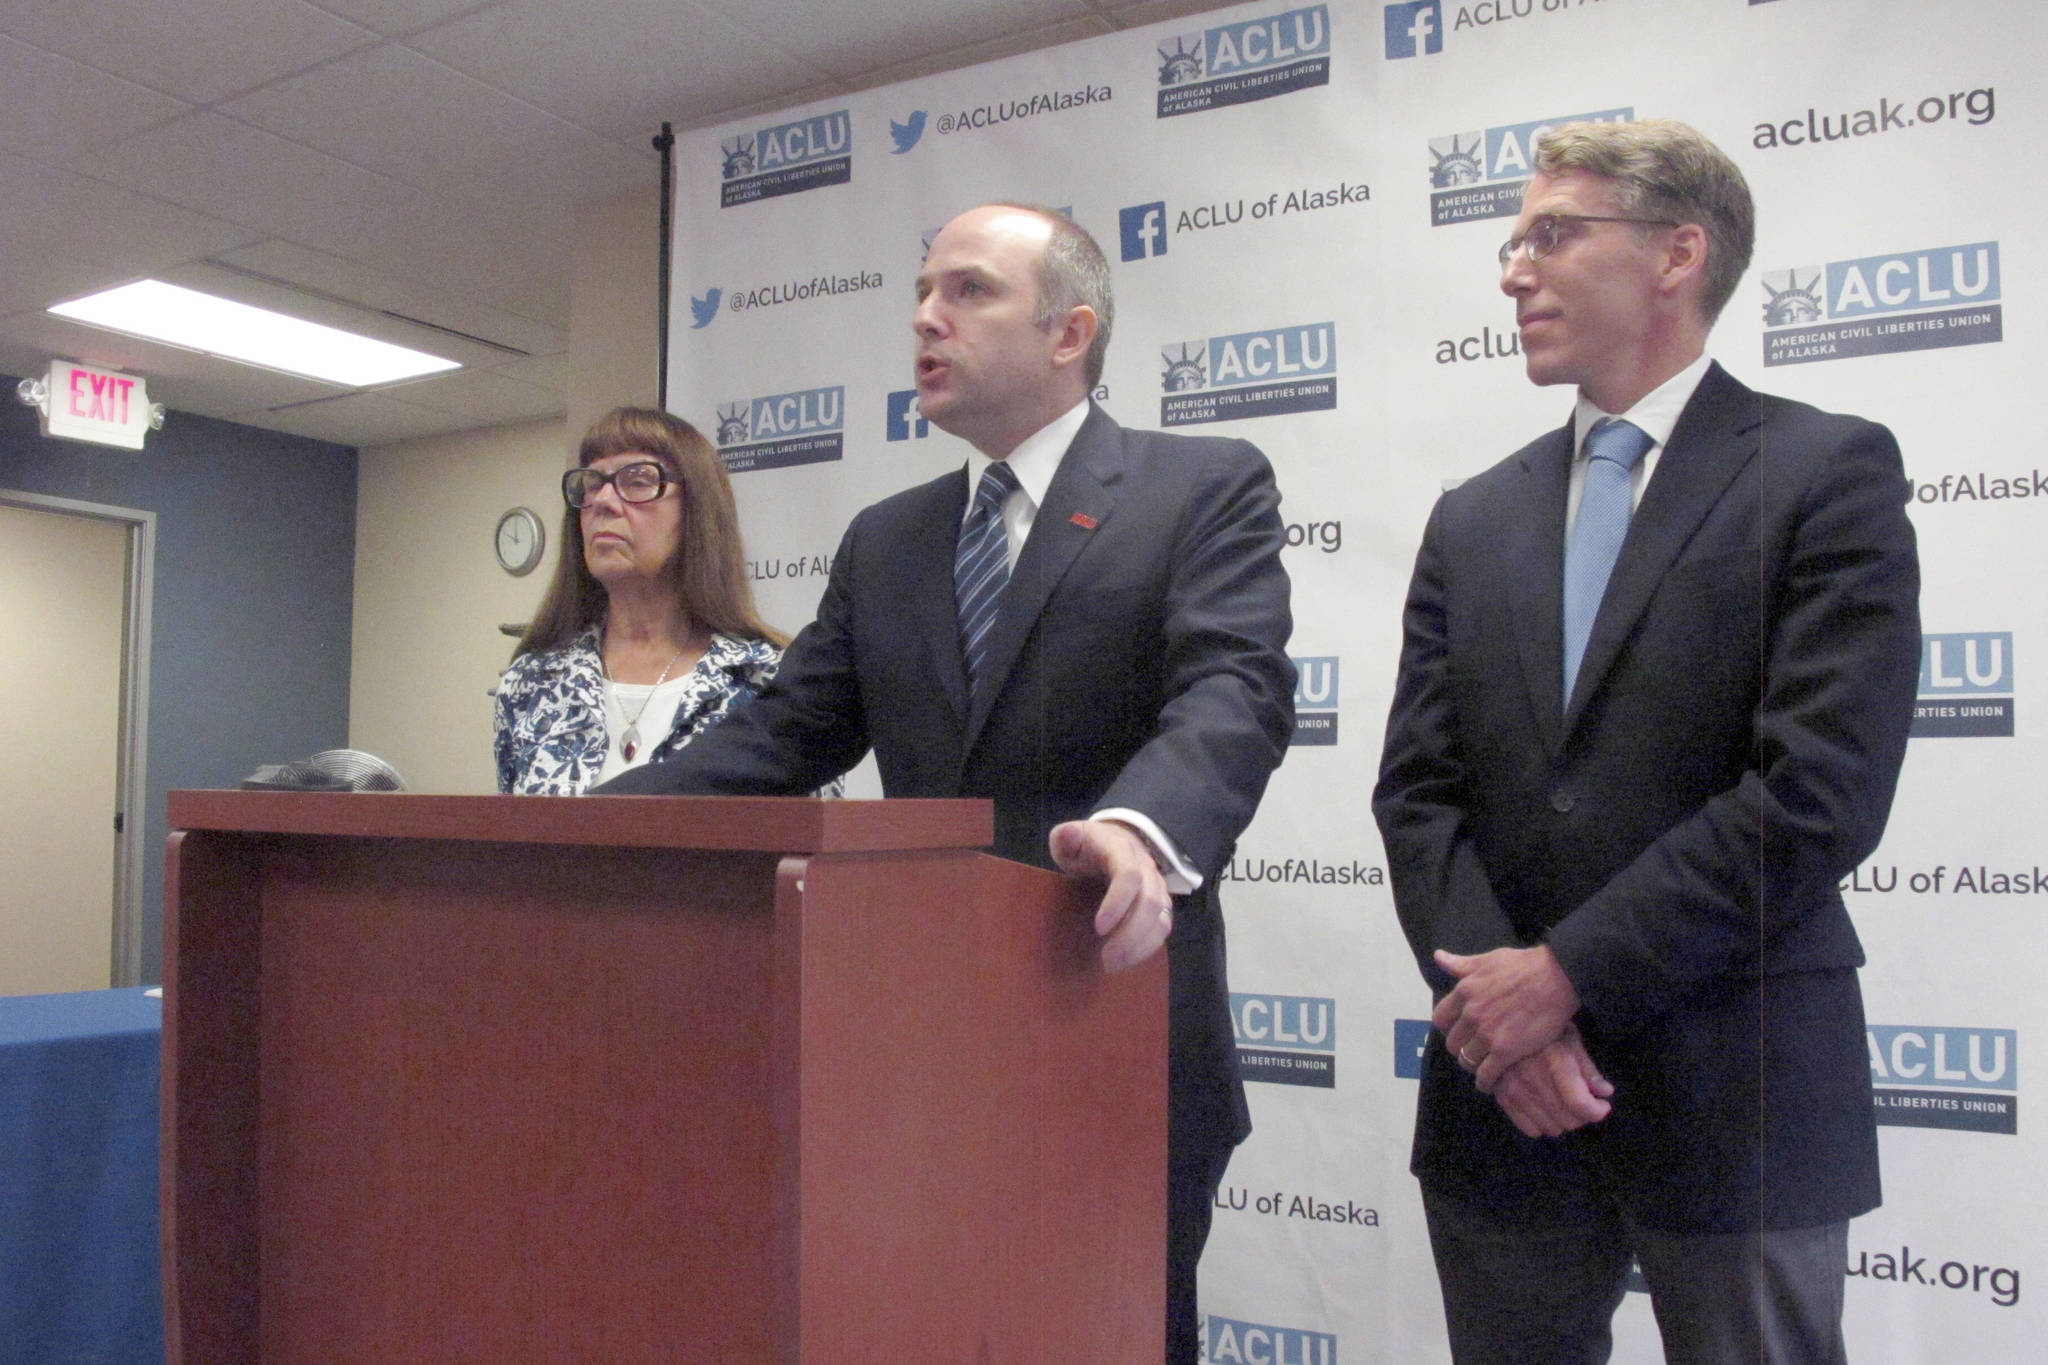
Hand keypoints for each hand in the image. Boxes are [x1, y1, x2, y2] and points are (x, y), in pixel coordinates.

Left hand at [1049, 819, 1171, 972]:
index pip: (1129, 875)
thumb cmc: (1087, 845)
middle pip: (1150, 902)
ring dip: (1140, 945)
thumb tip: (1069, 836)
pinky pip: (1163, 928)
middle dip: (1130, 934)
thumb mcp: (1070, 837)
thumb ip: (1066, 836)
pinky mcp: (1161, 904)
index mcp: (1121, 850)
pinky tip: (1126, 960)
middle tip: (1106, 959)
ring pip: (1161, 918)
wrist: (1115, 841)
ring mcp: (1157, 887)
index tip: (1099, 928)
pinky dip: (1147, 948)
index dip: (1118, 903)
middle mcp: (1146, 868)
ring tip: (1113, 965)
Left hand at [1432, 945, 1580, 1092]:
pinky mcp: (1505, 1052)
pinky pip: (1485, 1075)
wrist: (1558, 978)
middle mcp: (1470, 1015)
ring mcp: (1487, 1034)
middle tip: (1473, 1049)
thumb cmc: (1525, 965)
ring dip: (1472, 1065)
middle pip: (1453, 1043)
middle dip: (1461, 1047)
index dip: (1449, 1028)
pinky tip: (1489, 1082)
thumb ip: (1461, 964)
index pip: (1441, 1019)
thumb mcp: (1488, 959)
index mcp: (1464, 992)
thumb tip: (1438, 956)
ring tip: (1482, 1065)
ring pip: (1466, 1060)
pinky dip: (1485, 1082)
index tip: (1459, 1031)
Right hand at [1490, 1024, 1614, 1137]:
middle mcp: (1534, 1077)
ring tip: (1563, 1104)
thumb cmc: (1542, 1026)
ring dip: (1563, 1121)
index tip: (1602, 1106)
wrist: (1500, 1018)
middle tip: (1583, 1102)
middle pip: (1569, 1120)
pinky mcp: (1501, 1095)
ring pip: (1552, 1128)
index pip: (1580, 1104)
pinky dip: (1542, 1125)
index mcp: (1556, 1060)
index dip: (1597, 1111)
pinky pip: (1530, 1130)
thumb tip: (1606, 1092)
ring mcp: (1515, 1088)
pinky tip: (1545, 1109)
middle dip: (1583, 1116)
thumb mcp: (1569, 1038)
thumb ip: (1587, 1068)